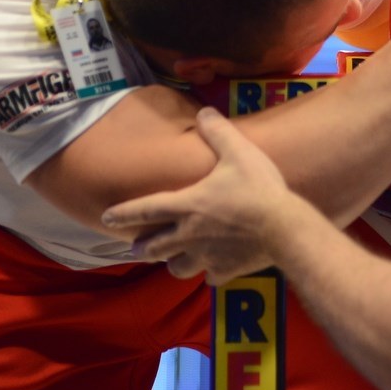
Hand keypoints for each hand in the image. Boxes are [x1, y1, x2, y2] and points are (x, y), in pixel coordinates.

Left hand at [101, 107, 289, 284]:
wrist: (284, 229)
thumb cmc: (258, 189)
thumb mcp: (239, 152)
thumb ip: (218, 132)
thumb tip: (204, 112)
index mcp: (187, 205)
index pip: (146, 209)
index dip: (123, 213)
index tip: (106, 218)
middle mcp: (189, 234)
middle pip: (155, 247)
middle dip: (143, 248)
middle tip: (136, 248)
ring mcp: (206, 256)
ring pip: (178, 268)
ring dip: (173, 263)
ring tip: (173, 261)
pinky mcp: (225, 271)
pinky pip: (211, 277)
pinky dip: (211, 274)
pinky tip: (216, 271)